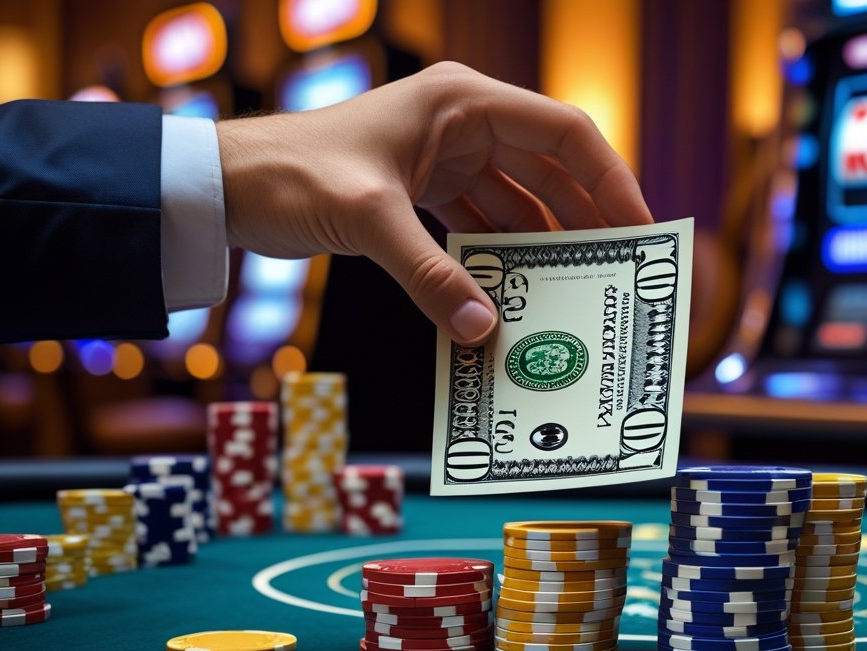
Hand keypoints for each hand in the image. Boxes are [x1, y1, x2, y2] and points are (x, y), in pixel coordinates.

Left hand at [216, 62, 652, 345]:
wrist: (227, 183)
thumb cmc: (291, 175)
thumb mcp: (369, 221)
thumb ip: (430, 275)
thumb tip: (481, 331)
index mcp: (462, 103)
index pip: (565, 133)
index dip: (611, 180)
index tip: (639, 229)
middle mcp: (462, 122)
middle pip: (552, 167)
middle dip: (587, 217)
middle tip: (622, 268)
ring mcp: (444, 154)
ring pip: (520, 197)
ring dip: (546, 240)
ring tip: (580, 287)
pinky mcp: (424, 187)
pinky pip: (483, 219)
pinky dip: (502, 251)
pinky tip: (520, 286)